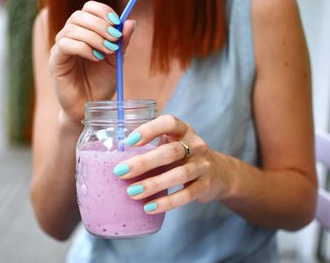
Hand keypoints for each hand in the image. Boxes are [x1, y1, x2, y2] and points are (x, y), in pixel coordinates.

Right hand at [49, 1, 134, 122]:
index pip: (89, 9)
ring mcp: (61, 48)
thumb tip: (130, 22)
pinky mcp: (56, 61)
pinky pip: (65, 45)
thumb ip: (122, 42)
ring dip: (94, 37)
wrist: (89, 107)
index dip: (103, 12)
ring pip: (72, 29)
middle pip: (79, 15)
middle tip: (114, 38)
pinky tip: (96, 57)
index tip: (117, 24)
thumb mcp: (116, 61)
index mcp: (85, 32)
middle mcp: (70, 36)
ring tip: (107, 51)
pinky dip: (83, 48)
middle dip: (100, 24)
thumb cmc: (101, 84)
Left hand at [114, 115, 233, 213]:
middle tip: (120, 172)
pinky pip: (186, 195)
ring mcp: (202, 165)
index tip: (129, 141)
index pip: (169, 122)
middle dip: (144, 162)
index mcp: (183, 130)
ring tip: (132, 192)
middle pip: (171, 151)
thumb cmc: (183, 156)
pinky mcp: (206, 185)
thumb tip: (110, 158)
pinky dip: (167, 202)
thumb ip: (150, 147)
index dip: (149, 130)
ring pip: (179, 174)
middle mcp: (195, 145)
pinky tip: (149, 207)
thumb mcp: (171, 144)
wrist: (218, 173)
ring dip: (153, 183)